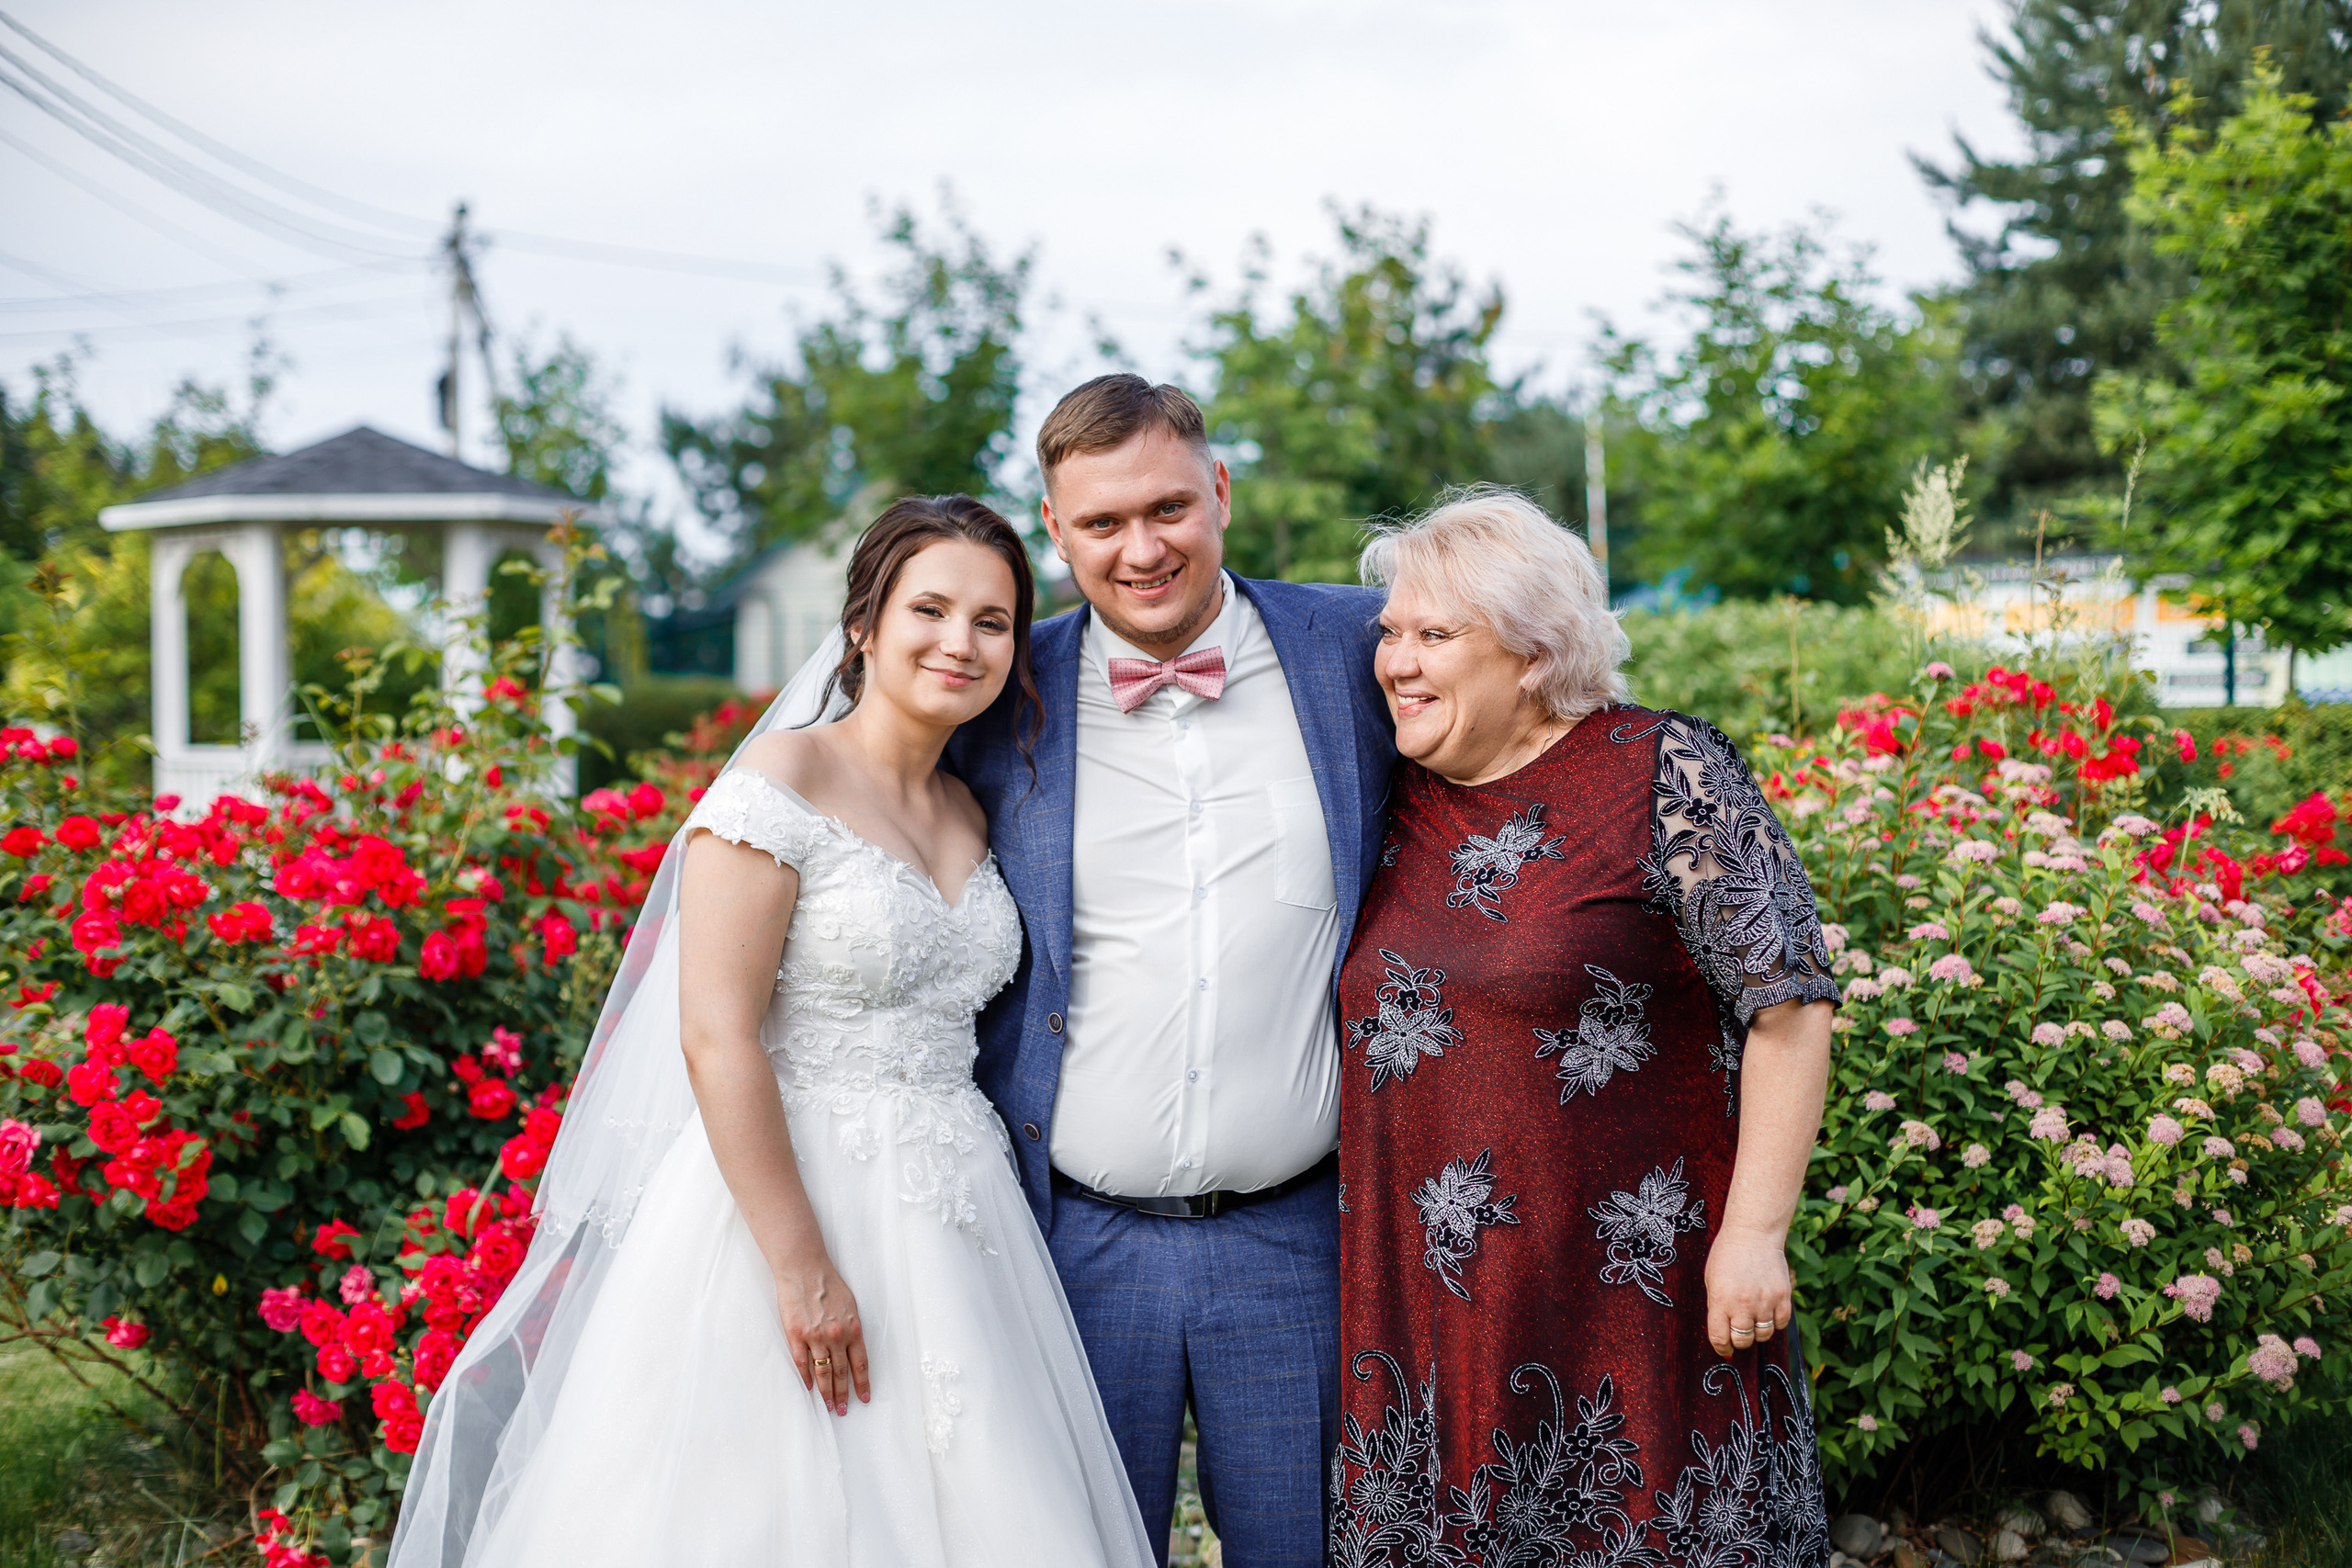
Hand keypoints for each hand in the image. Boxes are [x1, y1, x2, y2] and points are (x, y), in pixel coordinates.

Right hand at [774, 1254, 869, 1414]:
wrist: (804, 1269)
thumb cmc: (828, 1283)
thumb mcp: (850, 1305)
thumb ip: (852, 1328)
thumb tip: (853, 1347)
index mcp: (852, 1329)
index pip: (860, 1363)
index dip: (862, 1383)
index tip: (864, 1397)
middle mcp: (836, 1336)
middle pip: (841, 1372)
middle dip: (843, 1393)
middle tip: (844, 1409)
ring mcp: (815, 1337)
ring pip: (823, 1372)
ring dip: (827, 1391)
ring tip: (829, 1405)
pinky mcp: (796, 1335)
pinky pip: (802, 1362)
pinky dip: (806, 1377)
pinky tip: (809, 1387)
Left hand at [1702, 1226, 1792, 1359]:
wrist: (1753, 1234)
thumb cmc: (1728, 1255)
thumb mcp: (1711, 1281)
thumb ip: (1717, 1307)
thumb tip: (1722, 1331)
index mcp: (1721, 1301)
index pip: (1720, 1338)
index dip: (1722, 1348)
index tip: (1725, 1349)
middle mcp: (1743, 1304)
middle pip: (1743, 1340)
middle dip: (1739, 1341)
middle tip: (1739, 1332)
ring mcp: (1765, 1301)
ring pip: (1763, 1334)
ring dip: (1757, 1332)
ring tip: (1754, 1319)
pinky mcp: (1783, 1296)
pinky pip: (1780, 1323)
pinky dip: (1775, 1322)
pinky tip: (1768, 1311)